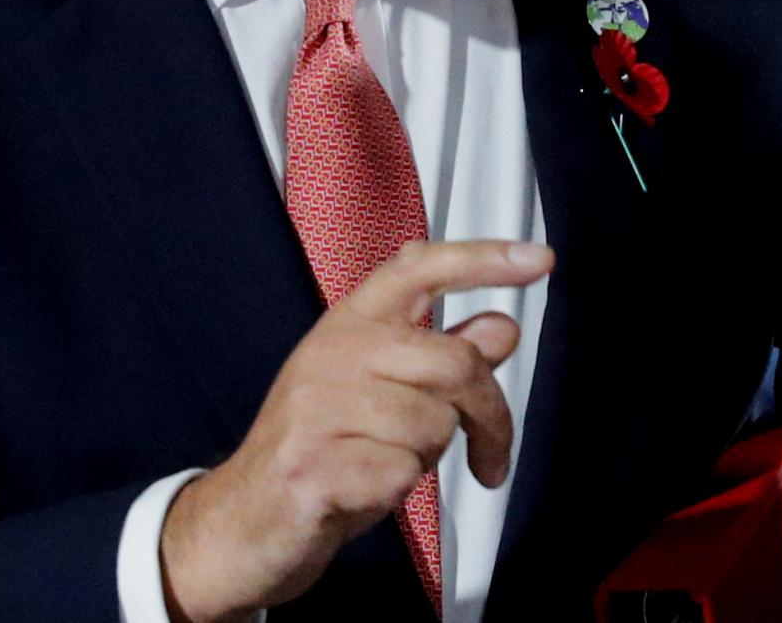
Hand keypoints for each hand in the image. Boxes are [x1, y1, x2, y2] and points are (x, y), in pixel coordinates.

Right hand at [159, 240, 554, 622]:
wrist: (242, 523)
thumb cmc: (322, 452)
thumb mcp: (383, 393)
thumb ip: (440, 358)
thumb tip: (500, 326)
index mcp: (350, 324)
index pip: (419, 269)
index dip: (483, 258)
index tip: (538, 260)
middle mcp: (333, 352)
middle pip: (457, 364)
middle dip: (491, 419)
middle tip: (490, 456)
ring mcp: (317, 407)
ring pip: (435, 426)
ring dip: (430, 460)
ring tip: (389, 466)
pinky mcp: (314, 464)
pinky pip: (404, 474)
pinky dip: (399, 492)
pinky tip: (365, 490)